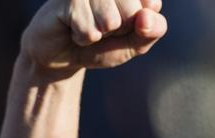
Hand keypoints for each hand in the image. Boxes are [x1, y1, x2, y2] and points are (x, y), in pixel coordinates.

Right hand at [21, 0, 167, 75]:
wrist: (62, 55)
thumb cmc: (102, 44)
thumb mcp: (135, 42)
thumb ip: (152, 30)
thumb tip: (146, 16)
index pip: (152, 4)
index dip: (140, 26)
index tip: (124, 25)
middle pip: (132, 13)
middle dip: (119, 30)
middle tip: (102, 27)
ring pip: (110, 21)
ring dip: (99, 34)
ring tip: (87, 26)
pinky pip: (90, 30)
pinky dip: (83, 38)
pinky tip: (73, 29)